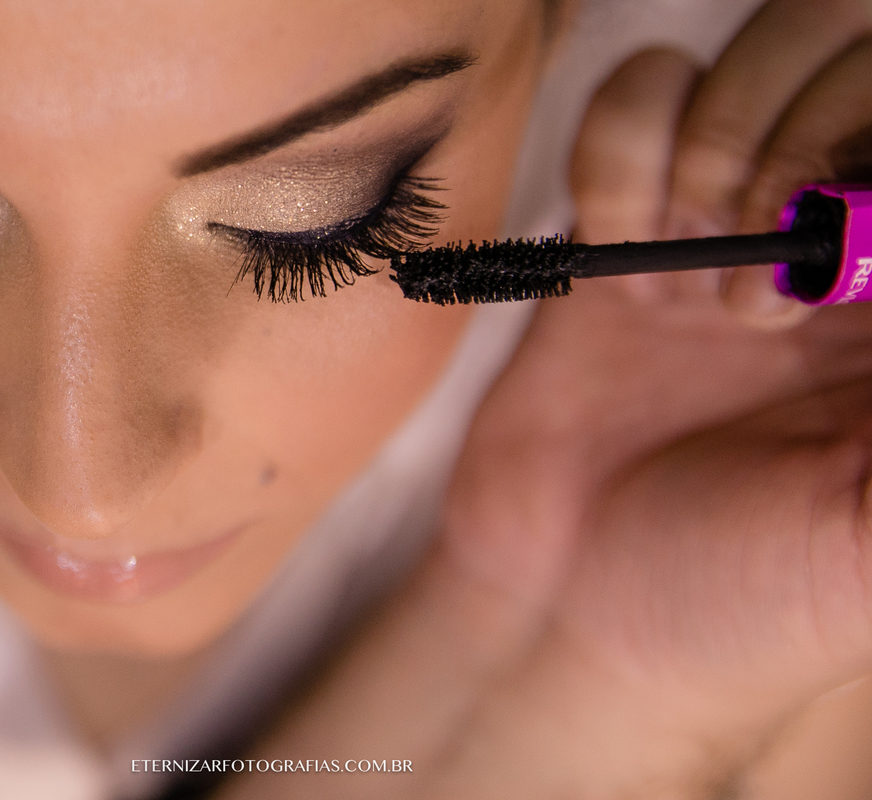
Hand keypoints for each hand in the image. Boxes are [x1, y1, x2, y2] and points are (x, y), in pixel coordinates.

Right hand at [220, 2, 871, 797]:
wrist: (568, 621)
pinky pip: (635, 110)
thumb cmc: (740, 606)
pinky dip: (622, 151)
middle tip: (776, 286)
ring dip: (720, 146)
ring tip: (702, 281)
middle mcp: (837, 255)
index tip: (847, 256)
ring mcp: (724, 234)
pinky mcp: (618, 237)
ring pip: (751, 70)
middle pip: (854, 78)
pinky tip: (620, 245)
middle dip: (811, 147)